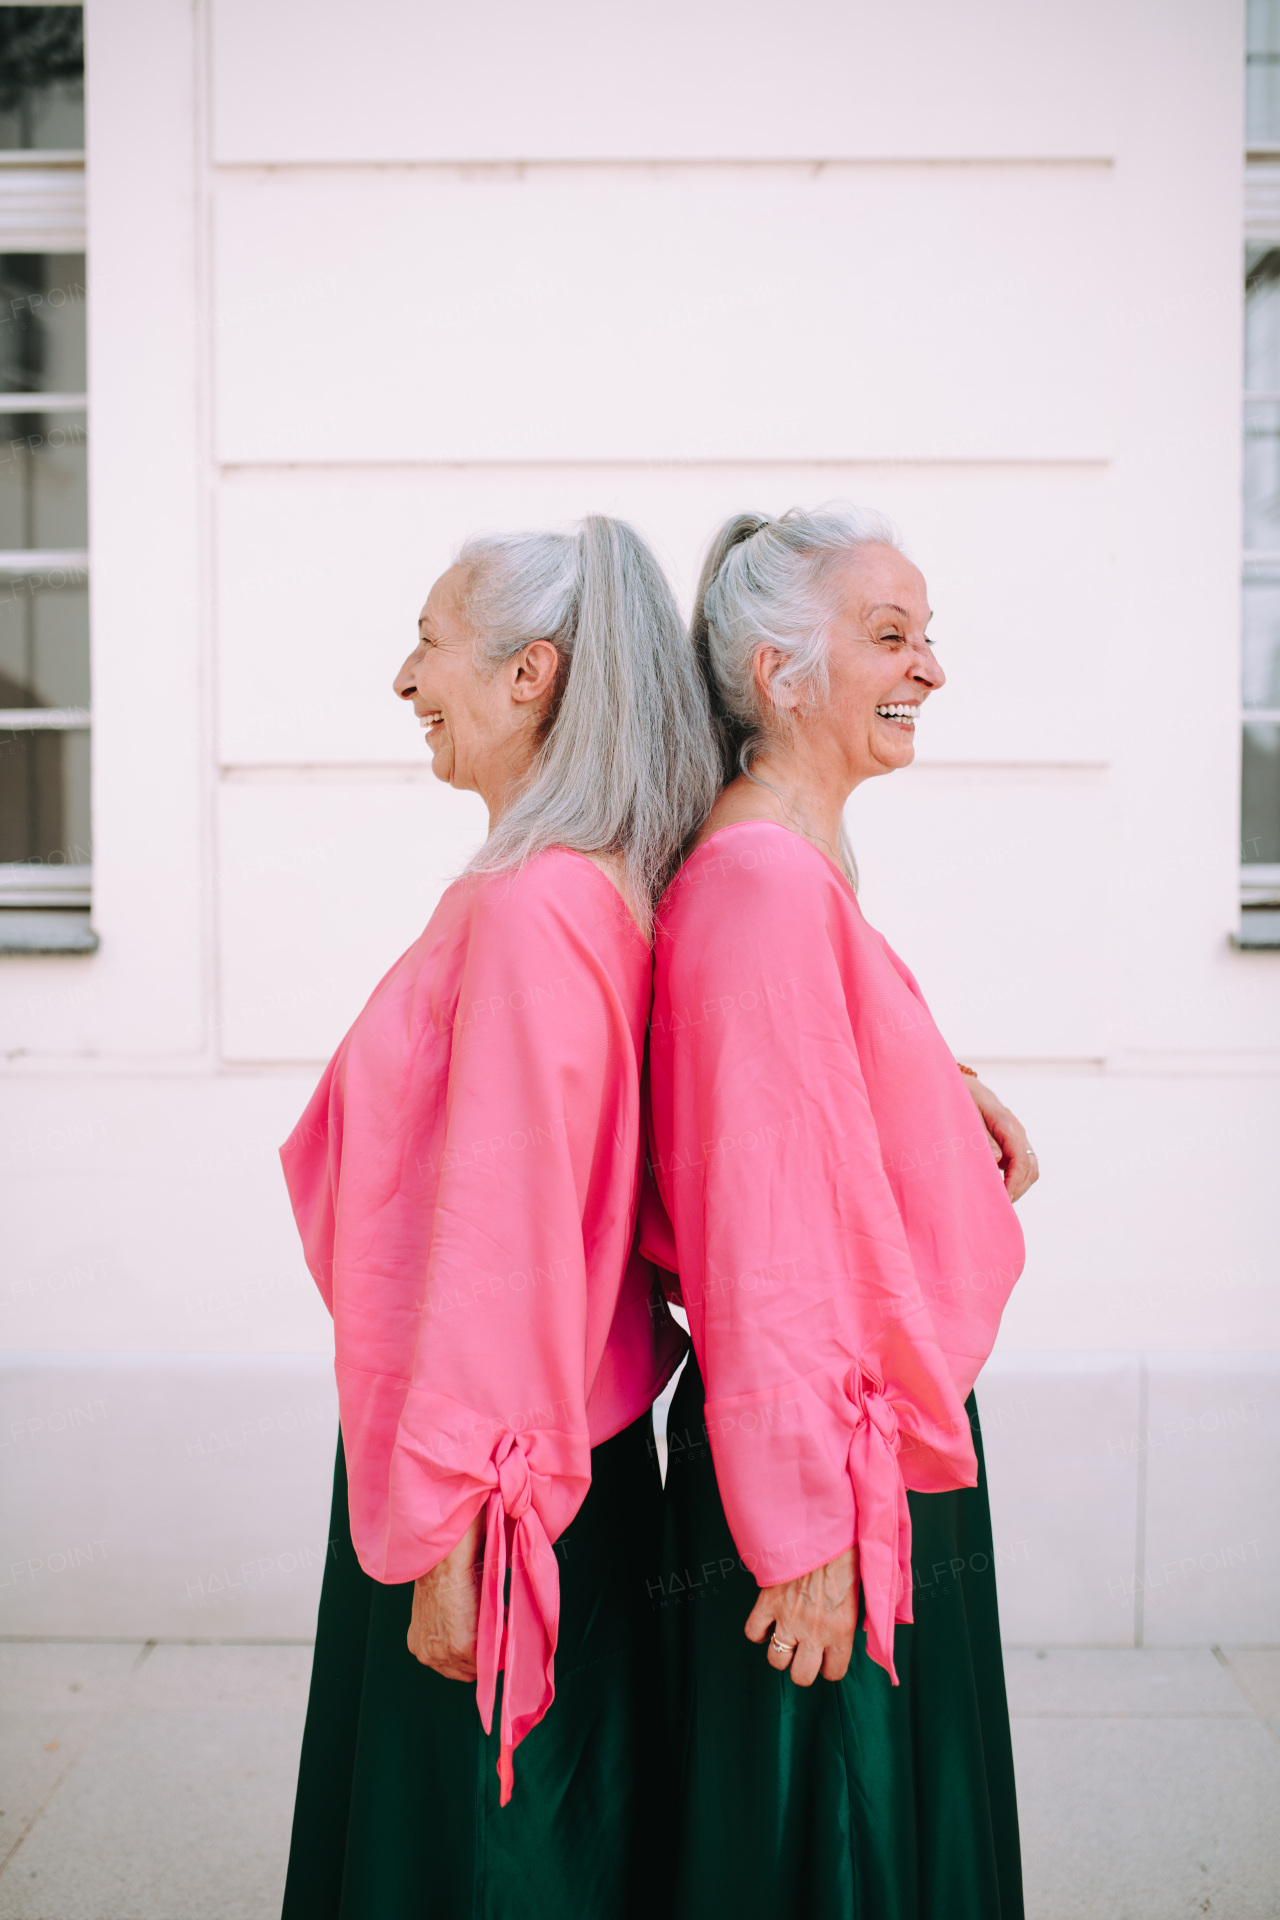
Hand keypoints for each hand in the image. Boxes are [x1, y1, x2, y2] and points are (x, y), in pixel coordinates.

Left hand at [406, 1510, 483, 1679]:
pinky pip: (492, 1656)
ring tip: (495, 1617)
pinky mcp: (463, 1647)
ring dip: (493, 1645)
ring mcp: (444, 1654)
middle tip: (493, 1629)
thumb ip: (453, 1628)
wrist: (446, 1558)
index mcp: (419, 1645)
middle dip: (483, 1653)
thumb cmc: (446, 1573)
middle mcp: (427, 1655)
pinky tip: (497, 1614)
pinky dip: (500, 1638)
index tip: (485, 1637)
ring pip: (481, 1666)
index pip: (452, 1668)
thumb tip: (478, 1633)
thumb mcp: (443, 1608)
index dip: (473, 1654)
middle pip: (466, 1673)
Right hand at [744, 1546, 858, 1685]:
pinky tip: (768, 1622)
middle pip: (801, 1676)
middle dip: (803, 1667)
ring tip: (787, 1638)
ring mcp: (788, 1618)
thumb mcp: (864, 1593)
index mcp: (841, 1631)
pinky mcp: (768, 1602)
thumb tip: (867, 1633)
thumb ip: (860, 1620)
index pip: (833, 1673)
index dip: (830, 1666)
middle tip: (806, 1652)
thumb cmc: (847, 1556)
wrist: (822, 1530)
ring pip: (776, 1660)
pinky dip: (758, 1630)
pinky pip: (753, 1632)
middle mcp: (814, 1632)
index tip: (828, 1656)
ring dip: (781, 1652)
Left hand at [963, 1075, 1038, 1202]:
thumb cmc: (961, 1098)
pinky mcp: (1011, 1141)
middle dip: (1018, 1188)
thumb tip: (998, 1159)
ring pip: (1029, 1166)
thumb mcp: (967, 1114)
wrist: (962, 1084)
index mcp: (1006, 1123)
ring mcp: (1016, 1136)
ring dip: (1018, 1185)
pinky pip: (1020, 1163)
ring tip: (1000, 1199)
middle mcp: (1016, 1130)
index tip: (1004, 1199)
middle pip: (1030, 1167)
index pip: (1020, 1160)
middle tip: (1000, 1204)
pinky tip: (999, 1186)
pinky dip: (1014, 1178)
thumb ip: (981, 1137)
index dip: (1014, 1183)